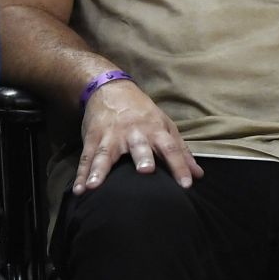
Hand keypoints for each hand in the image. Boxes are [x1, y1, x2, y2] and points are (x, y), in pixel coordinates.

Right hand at [76, 81, 203, 193]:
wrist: (110, 90)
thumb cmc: (143, 114)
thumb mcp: (165, 127)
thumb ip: (181, 152)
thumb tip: (198, 175)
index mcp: (156, 130)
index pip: (172, 149)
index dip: (180, 166)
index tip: (187, 184)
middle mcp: (134, 133)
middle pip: (139, 146)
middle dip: (142, 158)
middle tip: (146, 171)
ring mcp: (110, 136)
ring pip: (105, 154)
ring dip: (100, 170)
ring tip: (94, 187)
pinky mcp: (92, 139)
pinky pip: (86, 159)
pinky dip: (81, 175)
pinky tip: (79, 190)